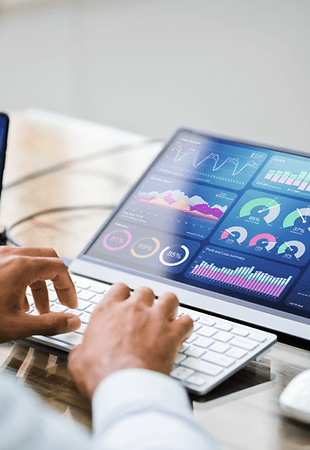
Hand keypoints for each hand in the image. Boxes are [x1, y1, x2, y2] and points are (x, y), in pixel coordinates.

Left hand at [0, 246, 80, 342]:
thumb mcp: (17, 326)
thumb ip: (50, 324)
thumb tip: (73, 322)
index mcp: (21, 266)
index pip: (59, 268)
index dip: (69, 288)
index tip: (71, 304)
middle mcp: (10, 255)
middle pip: (47, 258)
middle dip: (57, 281)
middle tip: (61, 300)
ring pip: (29, 260)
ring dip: (39, 282)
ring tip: (38, 307)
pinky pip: (14, 263)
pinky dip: (23, 279)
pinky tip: (17, 301)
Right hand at [68, 283, 192, 396]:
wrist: (124, 386)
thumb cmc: (100, 373)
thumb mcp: (78, 360)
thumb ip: (82, 349)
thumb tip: (81, 351)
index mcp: (109, 310)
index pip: (119, 288)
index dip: (124, 295)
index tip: (126, 302)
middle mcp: (134, 309)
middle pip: (145, 290)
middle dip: (147, 300)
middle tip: (147, 313)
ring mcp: (155, 318)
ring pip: (169, 298)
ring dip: (169, 306)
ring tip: (168, 316)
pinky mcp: (172, 333)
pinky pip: (187, 320)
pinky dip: (186, 325)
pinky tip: (182, 332)